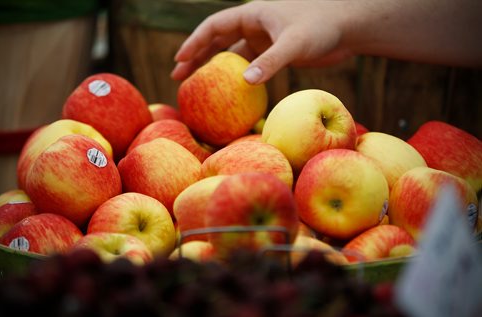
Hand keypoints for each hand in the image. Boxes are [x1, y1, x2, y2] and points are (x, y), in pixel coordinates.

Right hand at [171, 1, 352, 83]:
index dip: (194, 42)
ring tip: (197, 86)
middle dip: (196, 57)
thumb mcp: (294, 43)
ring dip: (214, 69)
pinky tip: (230, 92)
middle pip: (216, 41)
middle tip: (178, 77)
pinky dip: (237, 78)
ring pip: (231, 55)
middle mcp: (254, 25)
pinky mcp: (275, 53)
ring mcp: (263, 40)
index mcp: (252, 14)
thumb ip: (270, 62)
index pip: (214, 26)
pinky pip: (249, 66)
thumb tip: (244, 82)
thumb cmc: (322, 26)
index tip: (179, 61)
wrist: (348, 26)